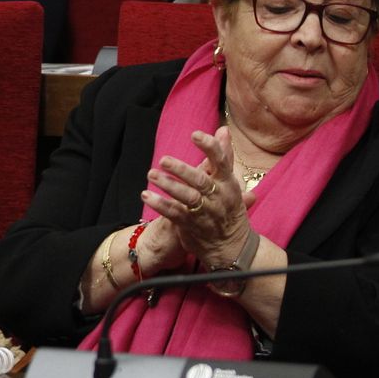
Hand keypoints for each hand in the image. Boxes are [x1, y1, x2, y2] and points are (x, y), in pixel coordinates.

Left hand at [142, 125, 253, 267]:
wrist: (232, 247)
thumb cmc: (229, 208)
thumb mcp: (231, 183)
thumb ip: (224, 156)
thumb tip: (223, 130)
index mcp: (228, 184)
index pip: (222, 162)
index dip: (210, 147)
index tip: (195, 135)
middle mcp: (218, 198)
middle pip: (200, 181)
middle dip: (182, 170)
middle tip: (163, 159)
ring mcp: (205, 213)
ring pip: (187, 197)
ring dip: (168, 185)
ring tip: (151, 174)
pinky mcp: (191, 226)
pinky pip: (174, 214)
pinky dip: (160, 205)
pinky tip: (146, 196)